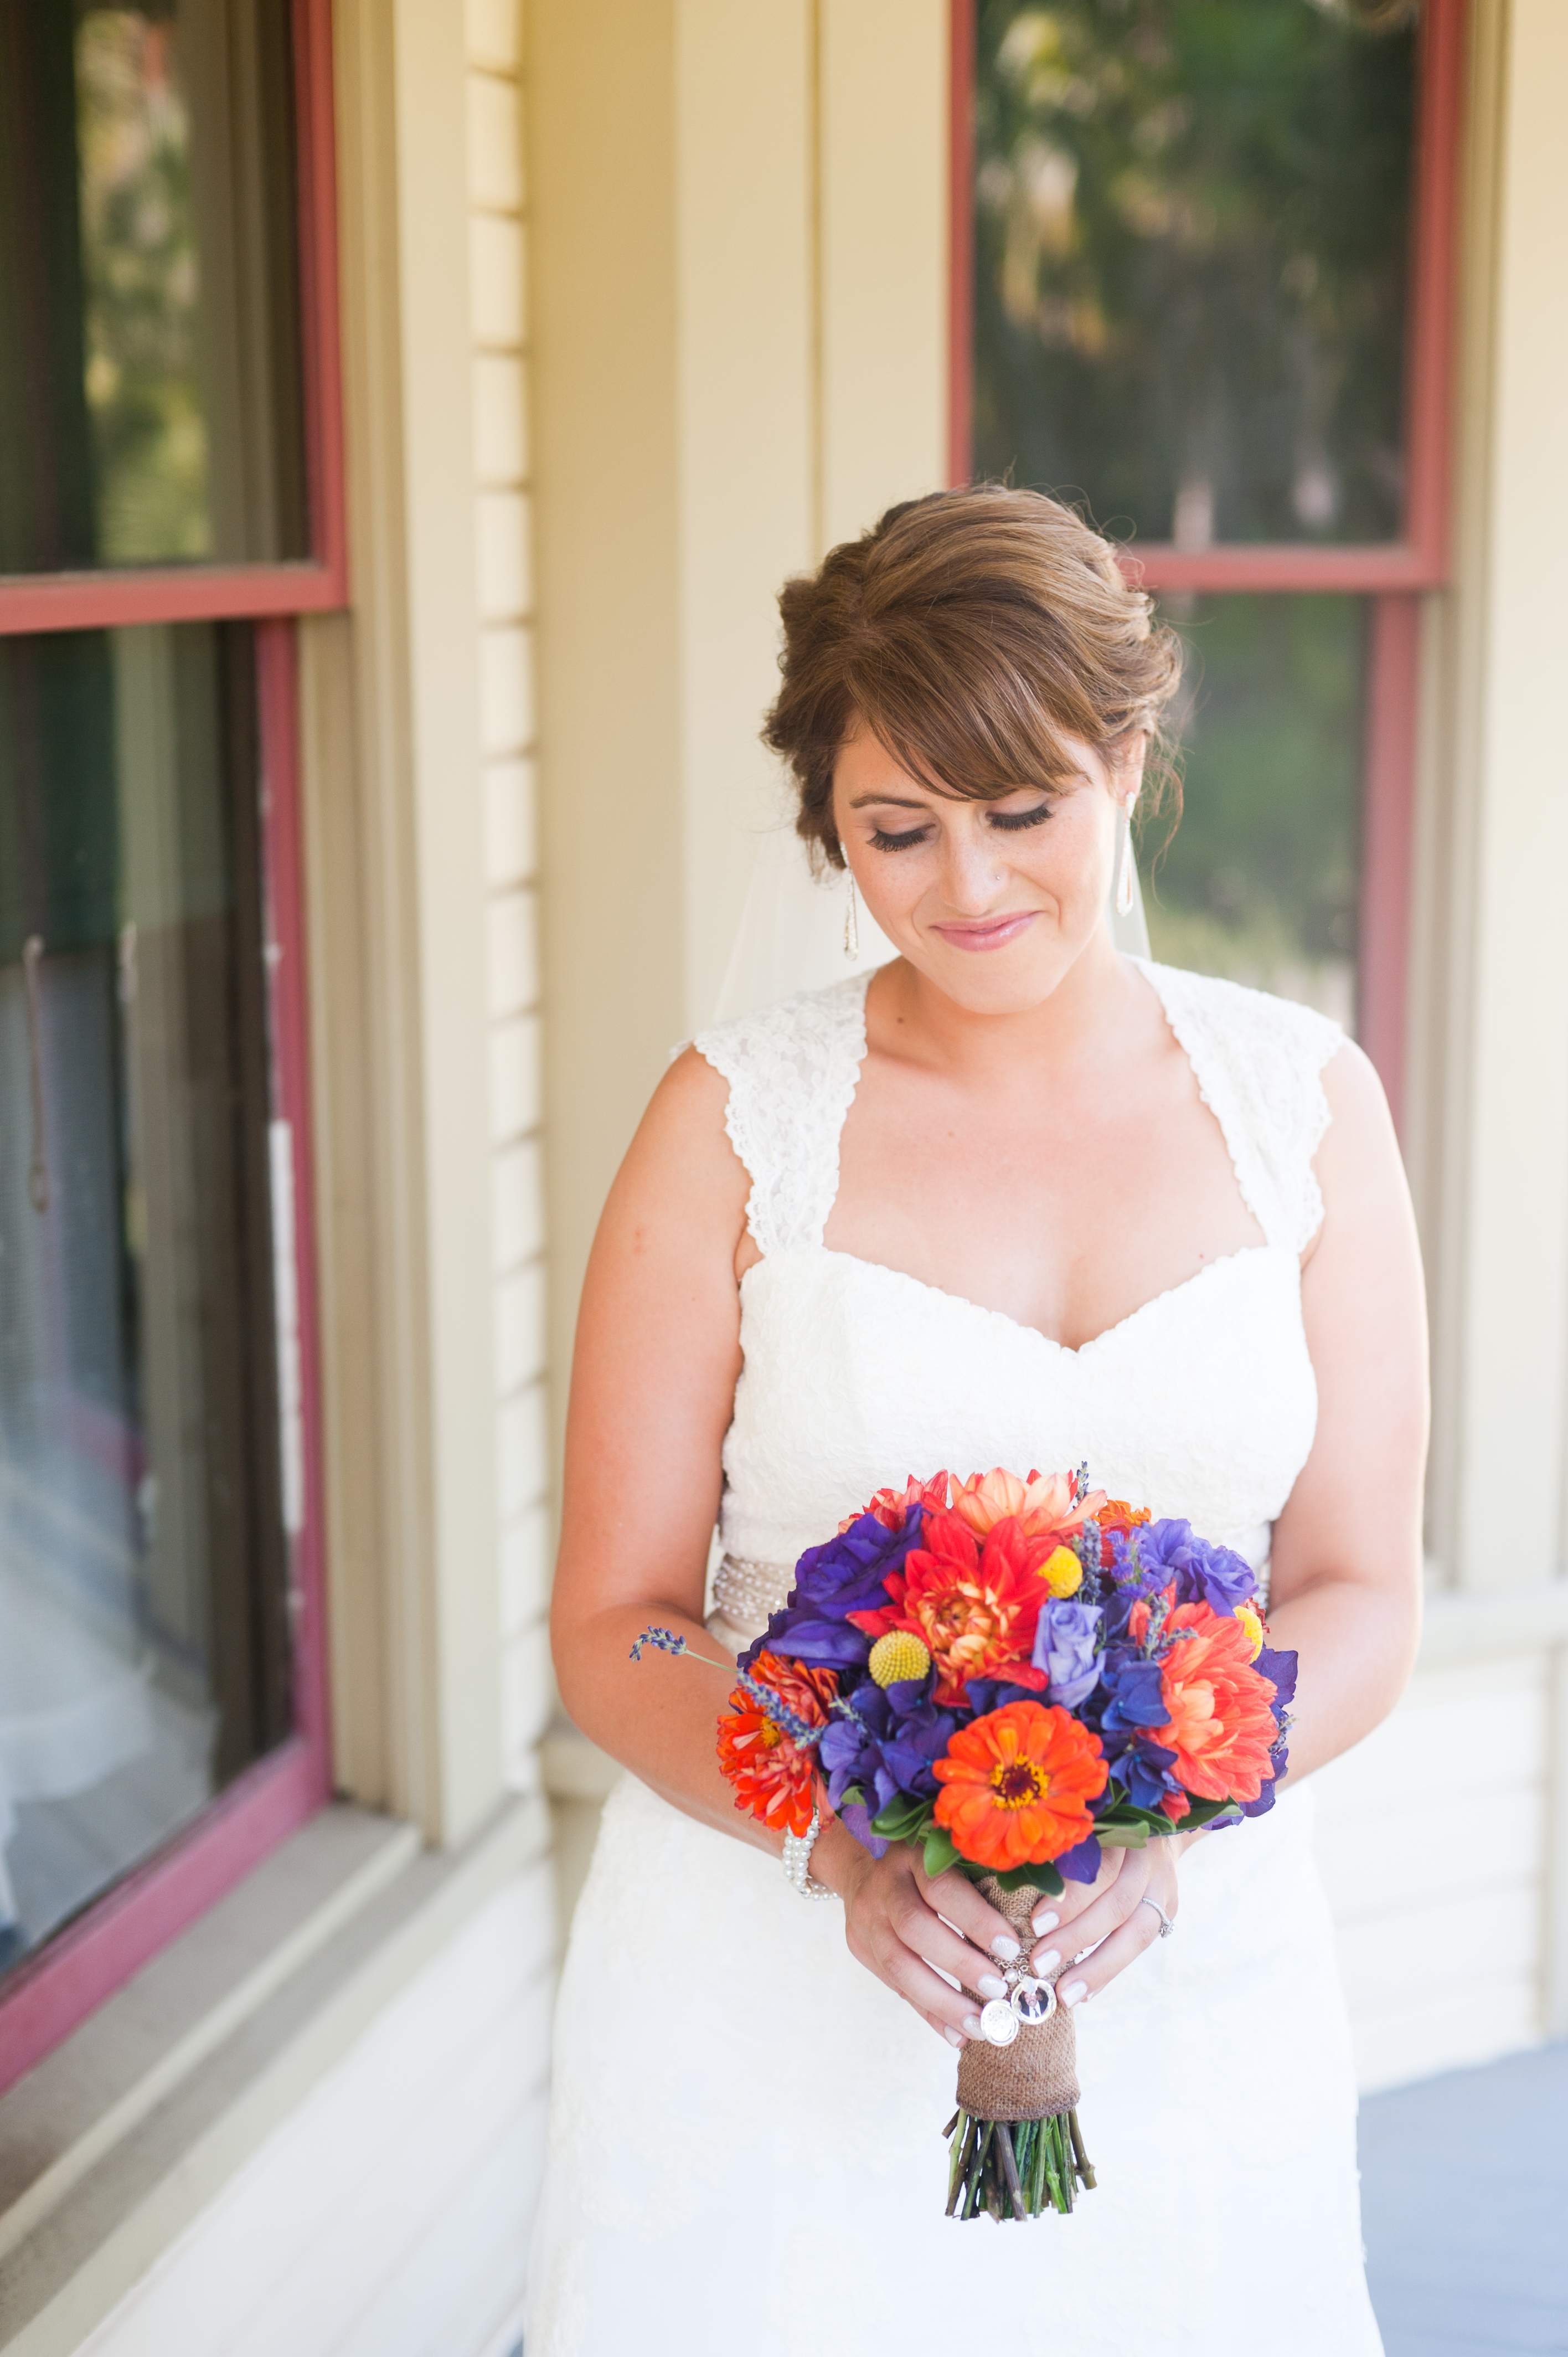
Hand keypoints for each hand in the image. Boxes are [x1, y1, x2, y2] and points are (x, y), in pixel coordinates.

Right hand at [813, 1819, 1027, 2046]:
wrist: (864, 1871)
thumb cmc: (930, 1867)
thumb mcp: (952, 1858)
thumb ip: (982, 1882)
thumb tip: (1033, 1932)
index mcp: (912, 1854)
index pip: (941, 1887)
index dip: (976, 1919)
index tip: (1012, 1948)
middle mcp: (884, 1884)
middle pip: (914, 1927)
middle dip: (960, 1963)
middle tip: (999, 1990)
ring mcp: (866, 1918)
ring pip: (898, 1965)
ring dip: (943, 2001)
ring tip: (981, 2026)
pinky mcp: (860, 1948)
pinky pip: (896, 1989)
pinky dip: (929, 2014)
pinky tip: (957, 2035)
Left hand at [1025, 1831, 1195, 2005]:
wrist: (1155, 1832)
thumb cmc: (1097, 1832)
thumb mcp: (1080, 1832)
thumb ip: (1057, 1856)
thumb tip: (1012, 1892)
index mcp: (1119, 1831)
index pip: (1098, 1868)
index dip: (1070, 1899)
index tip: (1036, 1924)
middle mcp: (1146, 1858)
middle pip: (1118, 1903)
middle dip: (1077, 1937)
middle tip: (1040, 1963)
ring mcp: (1162, 1885)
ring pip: (1138, 1931)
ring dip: (1098, 1966)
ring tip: (1065, 1993)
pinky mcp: (1168, 1909)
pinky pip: (1139, 1946)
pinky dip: (1110, 1971)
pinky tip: (1085, 1994)